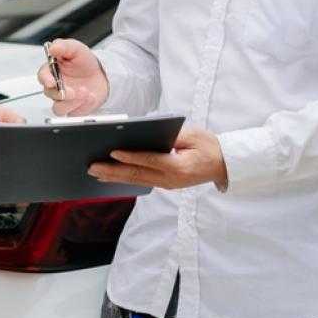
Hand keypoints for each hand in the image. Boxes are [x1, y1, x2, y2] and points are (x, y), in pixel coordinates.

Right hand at [36, 38, 109, 116]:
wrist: (101, 75)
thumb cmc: (84, 62)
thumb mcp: (76, 49)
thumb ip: (64, 46)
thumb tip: (53, 47)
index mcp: (52, 71)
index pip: (42, 76)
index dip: (45, 79)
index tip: (51, 81)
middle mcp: (55, 86)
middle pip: (49, 93)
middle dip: (61, 93)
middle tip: (73, 90)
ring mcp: (63, 99)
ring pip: (58, 108)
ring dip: (72, 102)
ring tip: (85, 92)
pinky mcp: (72, 109)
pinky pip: (73, 113)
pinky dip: (83, 106)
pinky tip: (90, 97)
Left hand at [87, 127, 228, 190]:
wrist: (225, 165)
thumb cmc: (209, 146)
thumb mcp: (193, 136)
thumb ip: (170, 136)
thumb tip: (144, 132)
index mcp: (180, 166)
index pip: (151, 160)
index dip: (131, 156)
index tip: (113, 151)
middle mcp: (172, 179)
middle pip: (138, 175)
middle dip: (113, 170)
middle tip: (92, 166)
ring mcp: (168, 185)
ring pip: (136, 181)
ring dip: (113, 177)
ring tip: (93, 172)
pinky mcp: (165, 185)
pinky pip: (141, 182)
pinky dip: (123, 179)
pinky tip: (108, 177)